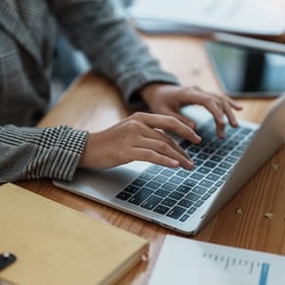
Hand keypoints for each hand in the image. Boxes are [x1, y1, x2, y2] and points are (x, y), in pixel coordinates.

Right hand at [79, 112, 200, 169]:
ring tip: (187, 167)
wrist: (87, 148)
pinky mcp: (127, 151)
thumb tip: (166, 143)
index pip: (168, 122)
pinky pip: (151, 156)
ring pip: (162, 147)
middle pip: (167, 138)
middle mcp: (138, 125)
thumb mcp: (129, 131)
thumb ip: (146, 133)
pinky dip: (165, 161)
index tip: (197, 139)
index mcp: (139, 118)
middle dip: (183, 150)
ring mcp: (132, 137)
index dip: (185, 130)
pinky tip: (174, 166)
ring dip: (178, 158)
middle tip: (192, 161)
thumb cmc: (108, 142)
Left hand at [140, 83, 242, 137]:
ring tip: (233, 126)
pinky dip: (228, 103)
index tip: (222, 124)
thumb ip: (178, 120)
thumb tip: (194, 129)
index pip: (206, 101)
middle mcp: (196, 90)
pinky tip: (239, 109)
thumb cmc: (159, 102)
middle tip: (223, 134)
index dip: (216, 112)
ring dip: (228, 112)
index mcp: (187, 93)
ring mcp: (201, 91)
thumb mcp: (163, 113)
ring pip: (219, 99)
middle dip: (223, 117)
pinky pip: (218, 97)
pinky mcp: (202, 94)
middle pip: (216, 100)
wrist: (157, 90)